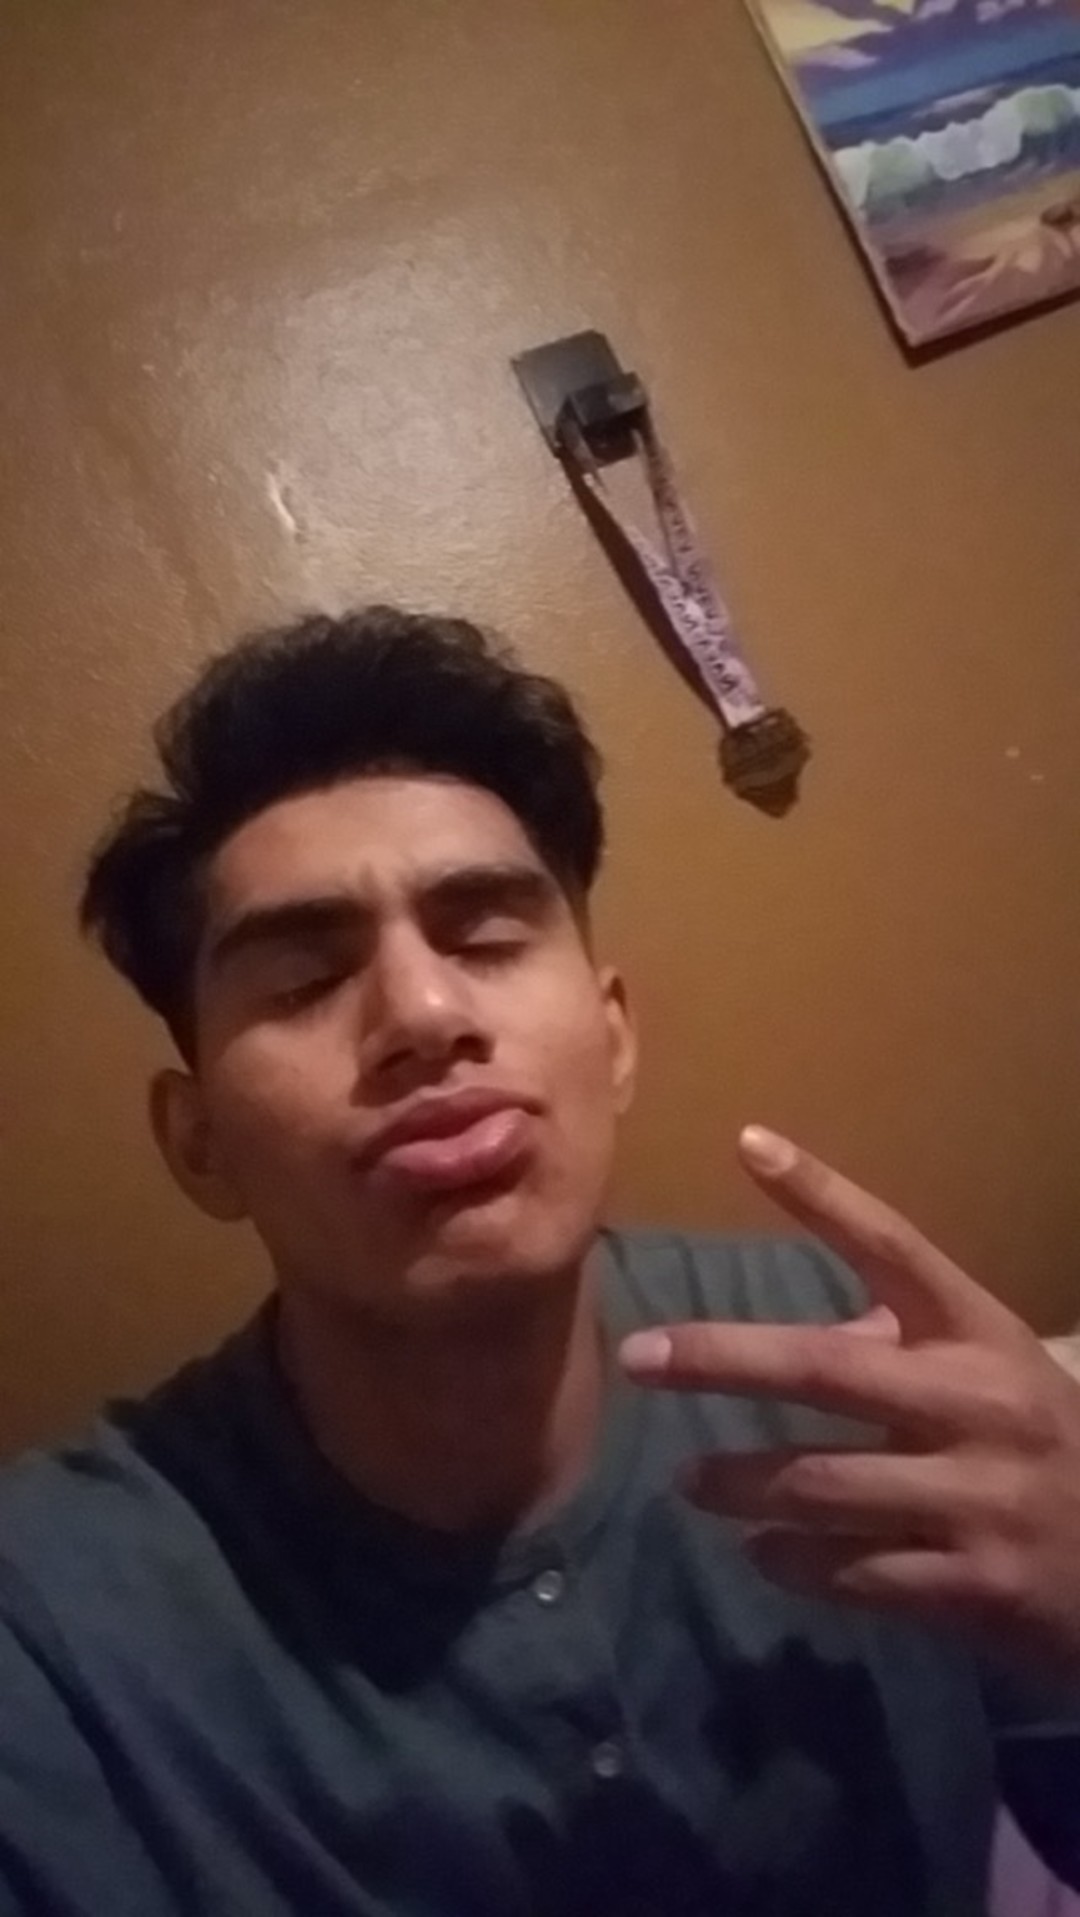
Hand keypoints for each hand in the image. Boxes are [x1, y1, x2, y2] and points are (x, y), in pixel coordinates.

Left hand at [620, 1127, 1079, 1676]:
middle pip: (827, 1367)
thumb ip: (898, 1341)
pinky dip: (791, 1563)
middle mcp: (979, 1402)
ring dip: (739, 1483)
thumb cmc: (1036, 1443)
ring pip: (822, 1483)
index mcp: (980, 1332)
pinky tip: (759, 1553)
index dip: (822, 1193)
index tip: (748, 1141)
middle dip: (723, 1358)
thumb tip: (775, 1338)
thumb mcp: (987, 1370)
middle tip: (640, 1357)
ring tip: (689, 1481)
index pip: (894, 1245)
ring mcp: (979, 1496)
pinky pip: (852, 1572)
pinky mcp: (973, 1585)